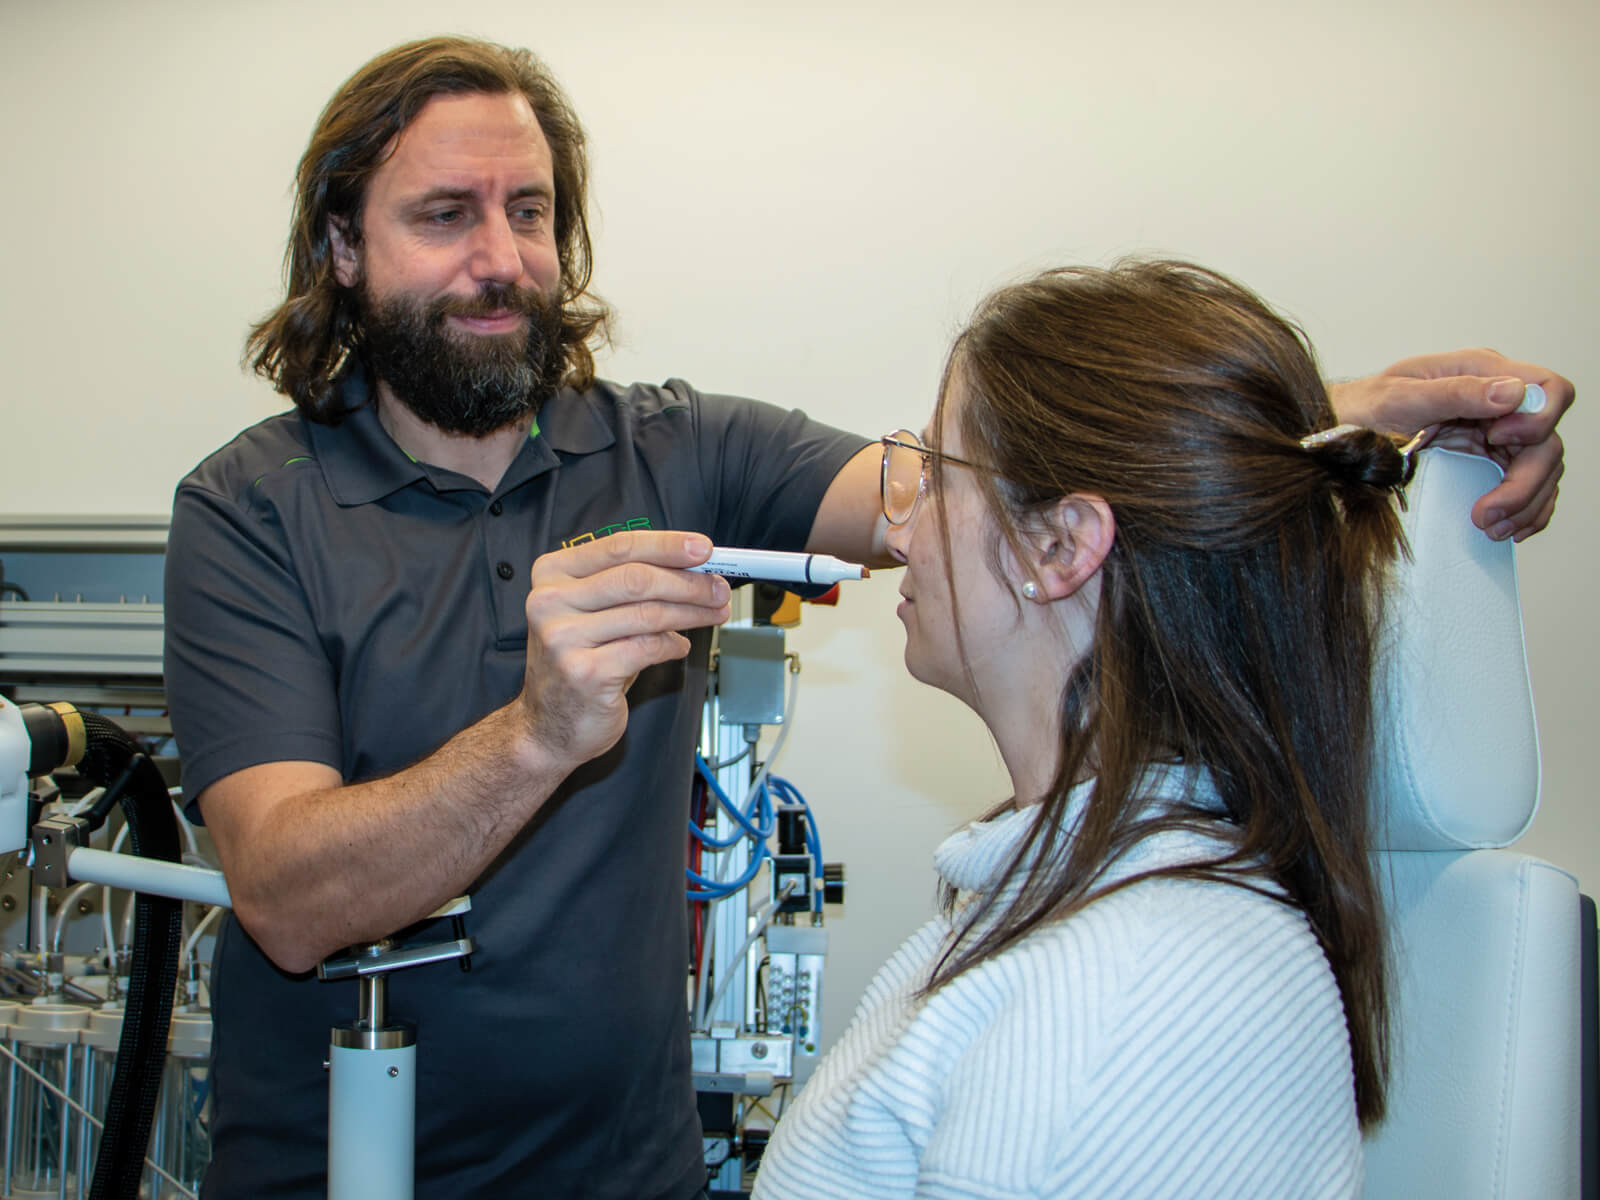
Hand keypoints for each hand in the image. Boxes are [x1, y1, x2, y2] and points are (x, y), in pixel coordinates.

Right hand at [518, 531, 729, 766]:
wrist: (546, 727)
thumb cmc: (577, 662)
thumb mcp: (592, 613)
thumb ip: (630, 586)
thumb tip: (690, 568)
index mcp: (552, 574)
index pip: (619, 547)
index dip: (667, 545)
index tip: (702, 548)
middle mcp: (551, 602)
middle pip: (637, 578)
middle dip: (688, 582)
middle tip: (718, 587)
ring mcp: (565, 638)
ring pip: (648, 613)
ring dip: (691, 612)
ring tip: (713, 612)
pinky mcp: (586, 672)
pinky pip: (647, 648)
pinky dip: (673, 645)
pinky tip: (680, 645)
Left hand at [1328, 349, 1573, 541]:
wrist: (1336, 433)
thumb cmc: (1360, 407)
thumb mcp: (1401, 397)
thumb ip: (1457, 393)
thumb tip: (1512, 393)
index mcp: (1480, 373)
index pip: (1548, 389)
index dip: (1538, 420)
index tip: (1498, 442)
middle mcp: (1495, 401)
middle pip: (1546, 440)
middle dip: (1526, 481)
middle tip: (1488, 513)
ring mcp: (1494, 431)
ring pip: (1541, 468)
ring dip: (1525, 504)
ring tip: (1491, 528)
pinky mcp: (1486, 459)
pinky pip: (1526, 485)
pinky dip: (1525, 510)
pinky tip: (1506, 527)